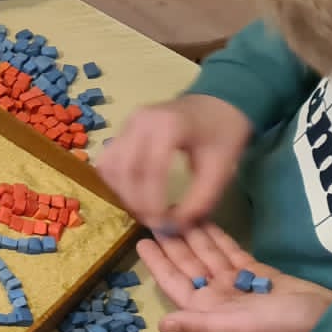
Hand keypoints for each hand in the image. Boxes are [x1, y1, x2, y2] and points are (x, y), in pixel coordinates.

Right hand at [97, 94, 252, 231]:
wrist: (218, 104)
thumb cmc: (222, 134)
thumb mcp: (221, 169)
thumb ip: (200, 200)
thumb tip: (175, 227)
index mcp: (169, 125)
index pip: (150, 168)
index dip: (151, 200)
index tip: (161, 222)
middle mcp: (141, 120)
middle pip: (124, 168)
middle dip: (134, 200)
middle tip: (150, 220)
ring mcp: (128, 123)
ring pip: (110, 164)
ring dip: (120, 191)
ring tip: (140, 209)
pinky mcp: (122, 129)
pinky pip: (108, 159)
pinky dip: (114, 181)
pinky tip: (130, 194)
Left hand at [138, 224, 331, 331]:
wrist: (327, 321)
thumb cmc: (280, 325)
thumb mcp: (237, 326)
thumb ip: (199, 325)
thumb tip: (161, 325)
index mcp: (209, 309)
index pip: (176, 283)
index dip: (159, 264)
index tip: (142, 241)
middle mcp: (219, 296)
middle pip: (189, 265)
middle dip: (173, 243)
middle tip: (156, 215)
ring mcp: (238, 283)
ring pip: (208, 255)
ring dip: (193, 236)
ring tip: (176, 211)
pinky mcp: (258, 271)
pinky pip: (231, 251)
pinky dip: (218, 237)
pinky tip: (206, 220)